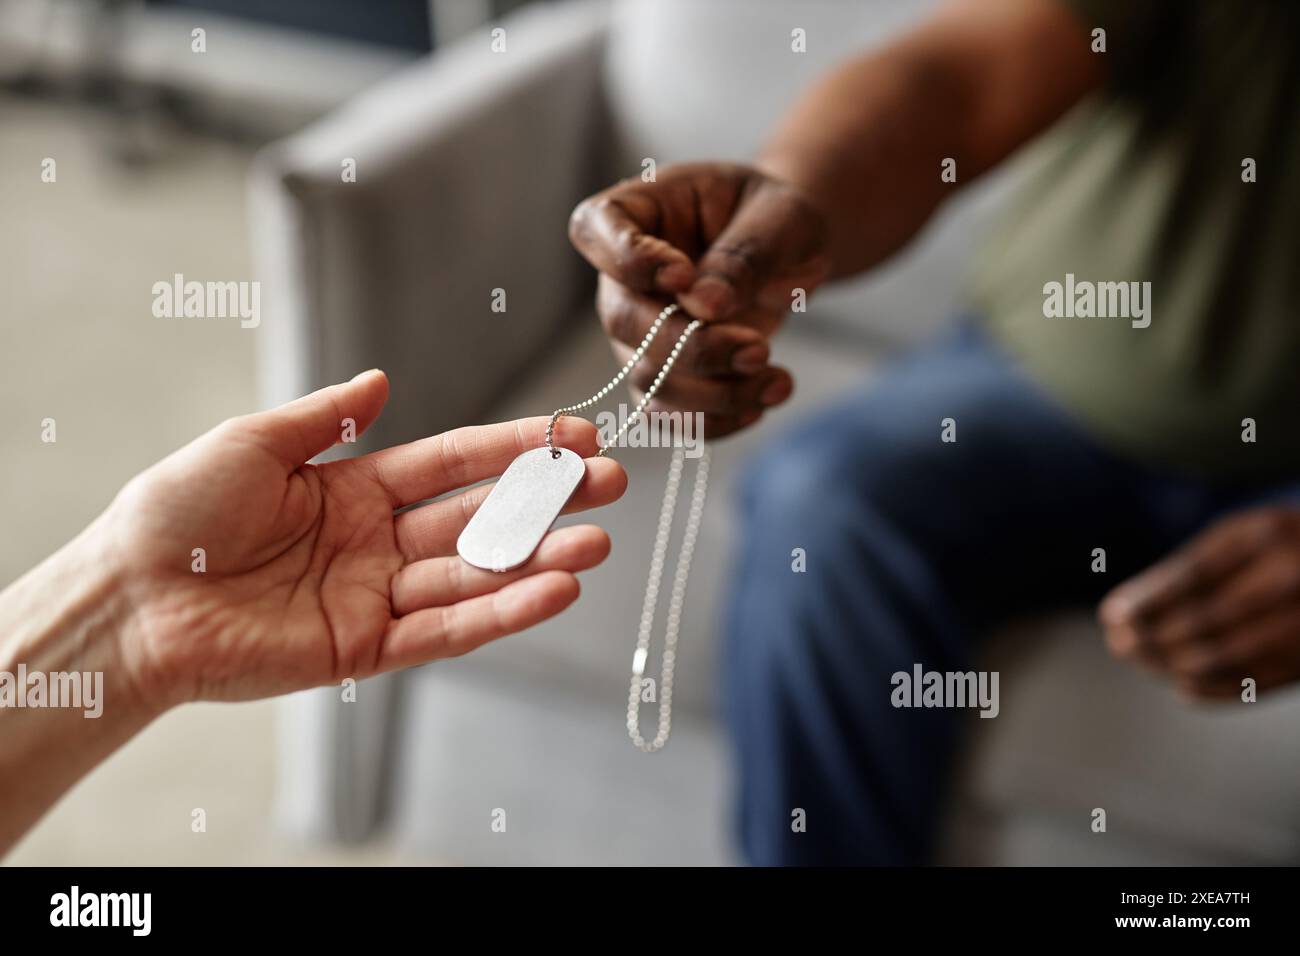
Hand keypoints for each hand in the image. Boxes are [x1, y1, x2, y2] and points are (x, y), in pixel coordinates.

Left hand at [103, 370, 625, 709]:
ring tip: (598, 543)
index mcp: (355, 487)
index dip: (513, 448)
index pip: (454, 462)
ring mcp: (378, 596)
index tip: (573, 433)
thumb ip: (327, 416)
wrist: (131, 597)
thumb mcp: (254, 442)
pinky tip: (553, 591)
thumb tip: (383, 377)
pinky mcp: (367, 650)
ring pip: (475, 577)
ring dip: (539, 561)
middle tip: (610, 483)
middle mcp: (378, 541)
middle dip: (546, 502)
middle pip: (480, 518)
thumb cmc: (177, 512)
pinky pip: (447, 629)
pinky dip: (501, 613)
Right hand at [568, 162, 829, 437]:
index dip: (630, 260)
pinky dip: (719, 420)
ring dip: (716, 393)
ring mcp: (636, 334)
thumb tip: (706, 305)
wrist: (790, 255)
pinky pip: (672, 416)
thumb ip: (744, 255)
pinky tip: (765, 400)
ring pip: (649, 379)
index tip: (683, 274)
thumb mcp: (780, 217)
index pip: (594, 229)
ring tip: (778, 381)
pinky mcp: (661, 378)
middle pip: (624, 321)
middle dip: (693, 347)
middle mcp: (622, 278)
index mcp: (636, 212)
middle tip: (759, 349)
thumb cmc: (776, 219)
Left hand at [1099, 507, 1299, 699]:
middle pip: (1205, 619)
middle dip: (1152, 637)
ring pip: (1226, 655)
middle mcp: (1289, 577)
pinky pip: (1256, 682)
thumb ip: (1193, 566)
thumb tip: (1127, 610)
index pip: (1192, 577)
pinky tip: (1182, 686)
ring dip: (1174, 665)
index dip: (1146, 601)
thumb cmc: (1281, 547)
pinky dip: (1212, 689)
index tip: (1111, 616)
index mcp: (1264, 536)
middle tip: (1119, 644)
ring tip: (1144, 662)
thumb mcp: (1243, 536)